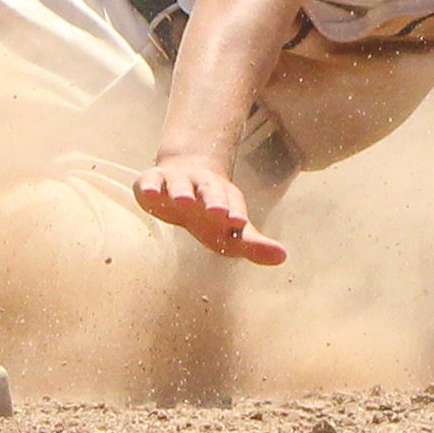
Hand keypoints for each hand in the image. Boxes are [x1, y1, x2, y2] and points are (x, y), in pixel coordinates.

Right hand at [133, 159, 287, 265]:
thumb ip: (253, 245)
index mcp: (223, 197)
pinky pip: (150, 181)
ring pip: (181, 184)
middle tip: (218, 212)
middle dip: (214, 200)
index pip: (232, 205)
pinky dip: (149, 186)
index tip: (239, 223)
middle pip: (210, 190)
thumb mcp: (229, 231)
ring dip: (183, 191)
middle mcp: (201, 186)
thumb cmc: (209, 213)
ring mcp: (177, 181)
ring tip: (183, 200)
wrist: (182, 175)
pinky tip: (150, 193)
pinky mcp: (152, 180)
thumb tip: (283, 257)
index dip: (234, 213)